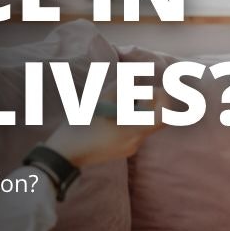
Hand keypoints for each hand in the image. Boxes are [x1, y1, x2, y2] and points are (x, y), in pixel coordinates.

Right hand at [44, 93, 164, 168]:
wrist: (65, 153)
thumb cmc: (81, 126)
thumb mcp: (101, 100)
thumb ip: (122, 86)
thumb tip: (136, 77)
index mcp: (134, 130)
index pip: (165, 116)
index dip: (162, 99)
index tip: (150, 89)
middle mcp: (136, 141)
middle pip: (153, 117)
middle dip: (145, 101)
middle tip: (129, 92)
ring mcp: (129, 148)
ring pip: (141, 123)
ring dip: (133, 109)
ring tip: (113, 102)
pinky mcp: (121, 150)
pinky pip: (132, 131)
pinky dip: (127, 119)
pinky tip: (108, 115)